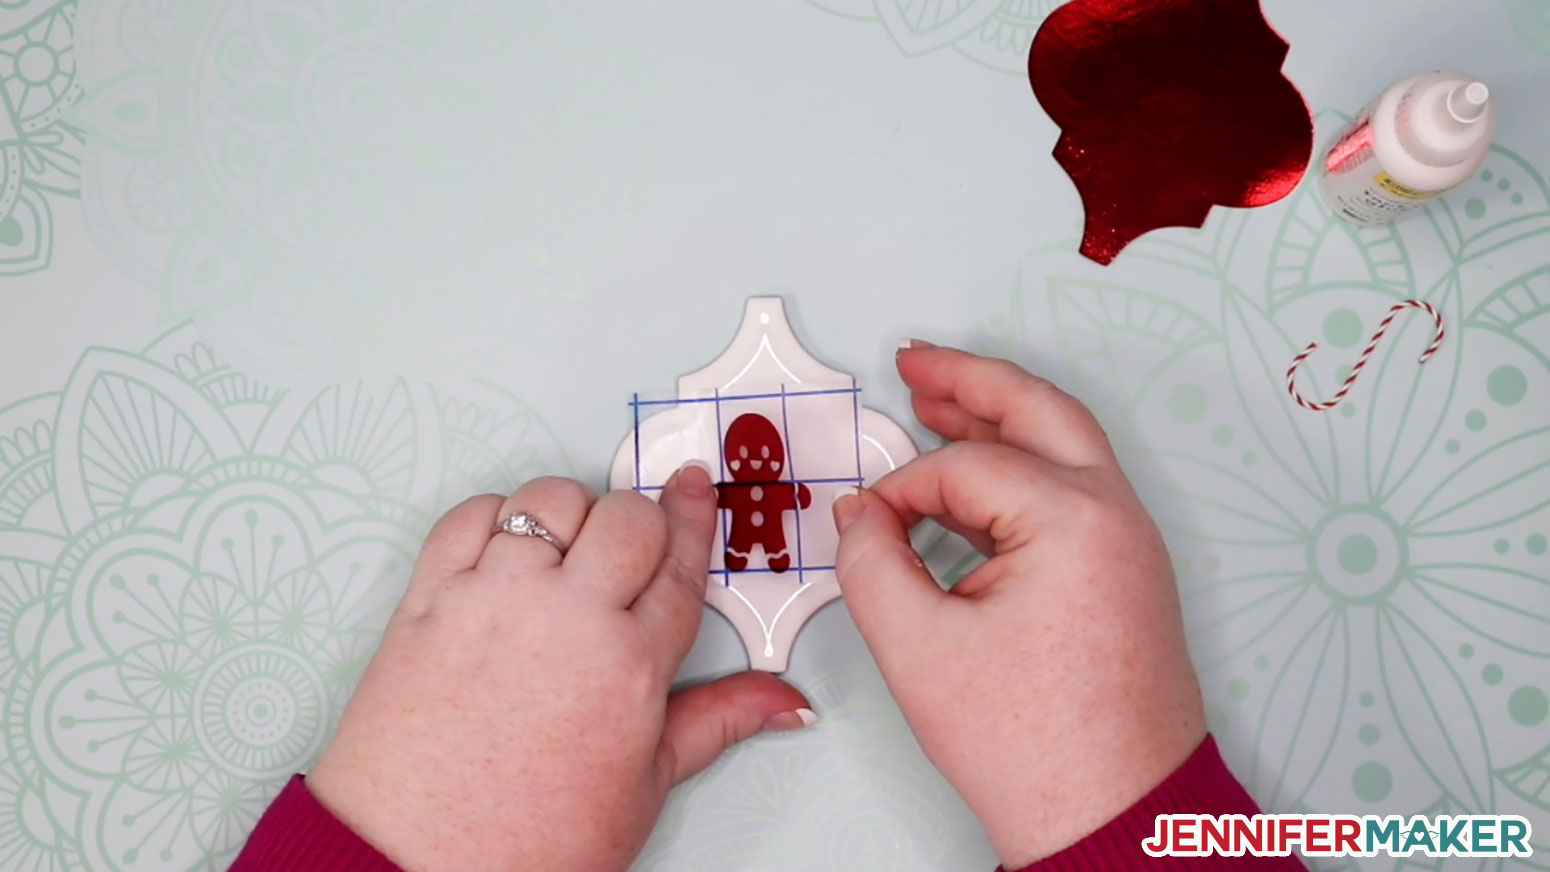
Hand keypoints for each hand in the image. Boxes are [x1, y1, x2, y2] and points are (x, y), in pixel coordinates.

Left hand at [307, 466, 812, 870]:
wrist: (411, 864)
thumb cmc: (524, 843)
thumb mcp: (644, 788)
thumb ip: (718, 722)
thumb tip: (784, 703)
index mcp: (632, 666)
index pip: (680, 561)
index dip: (692, 515)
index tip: (691, 488)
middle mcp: (566, 618)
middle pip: (625, 517)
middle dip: (637, 520)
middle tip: (628, 550)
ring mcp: (494, 601)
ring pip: (549, 500)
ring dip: (568, 515)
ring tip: (564, 556)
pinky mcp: (429, 599)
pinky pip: (469, 517)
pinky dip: (492, 520)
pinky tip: (503, 556)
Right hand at [833, 344, 1204, 868]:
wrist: (1115, 819)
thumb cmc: (1037, 748)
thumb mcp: (919, 651)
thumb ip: (871, 563)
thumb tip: (859, 515)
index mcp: (1075, 520)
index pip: (965, 469)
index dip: (901, 489)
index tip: (863, 527)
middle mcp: (1115, 516)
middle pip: (1038, 412)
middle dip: (969, 381)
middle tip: (913, 361)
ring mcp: (1129, 544)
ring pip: (1062, 447)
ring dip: (997, 422)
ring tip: (938, 406)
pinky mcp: (1126, 575)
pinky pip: (1070, 493)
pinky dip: (1018, 473)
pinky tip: (972, 487)